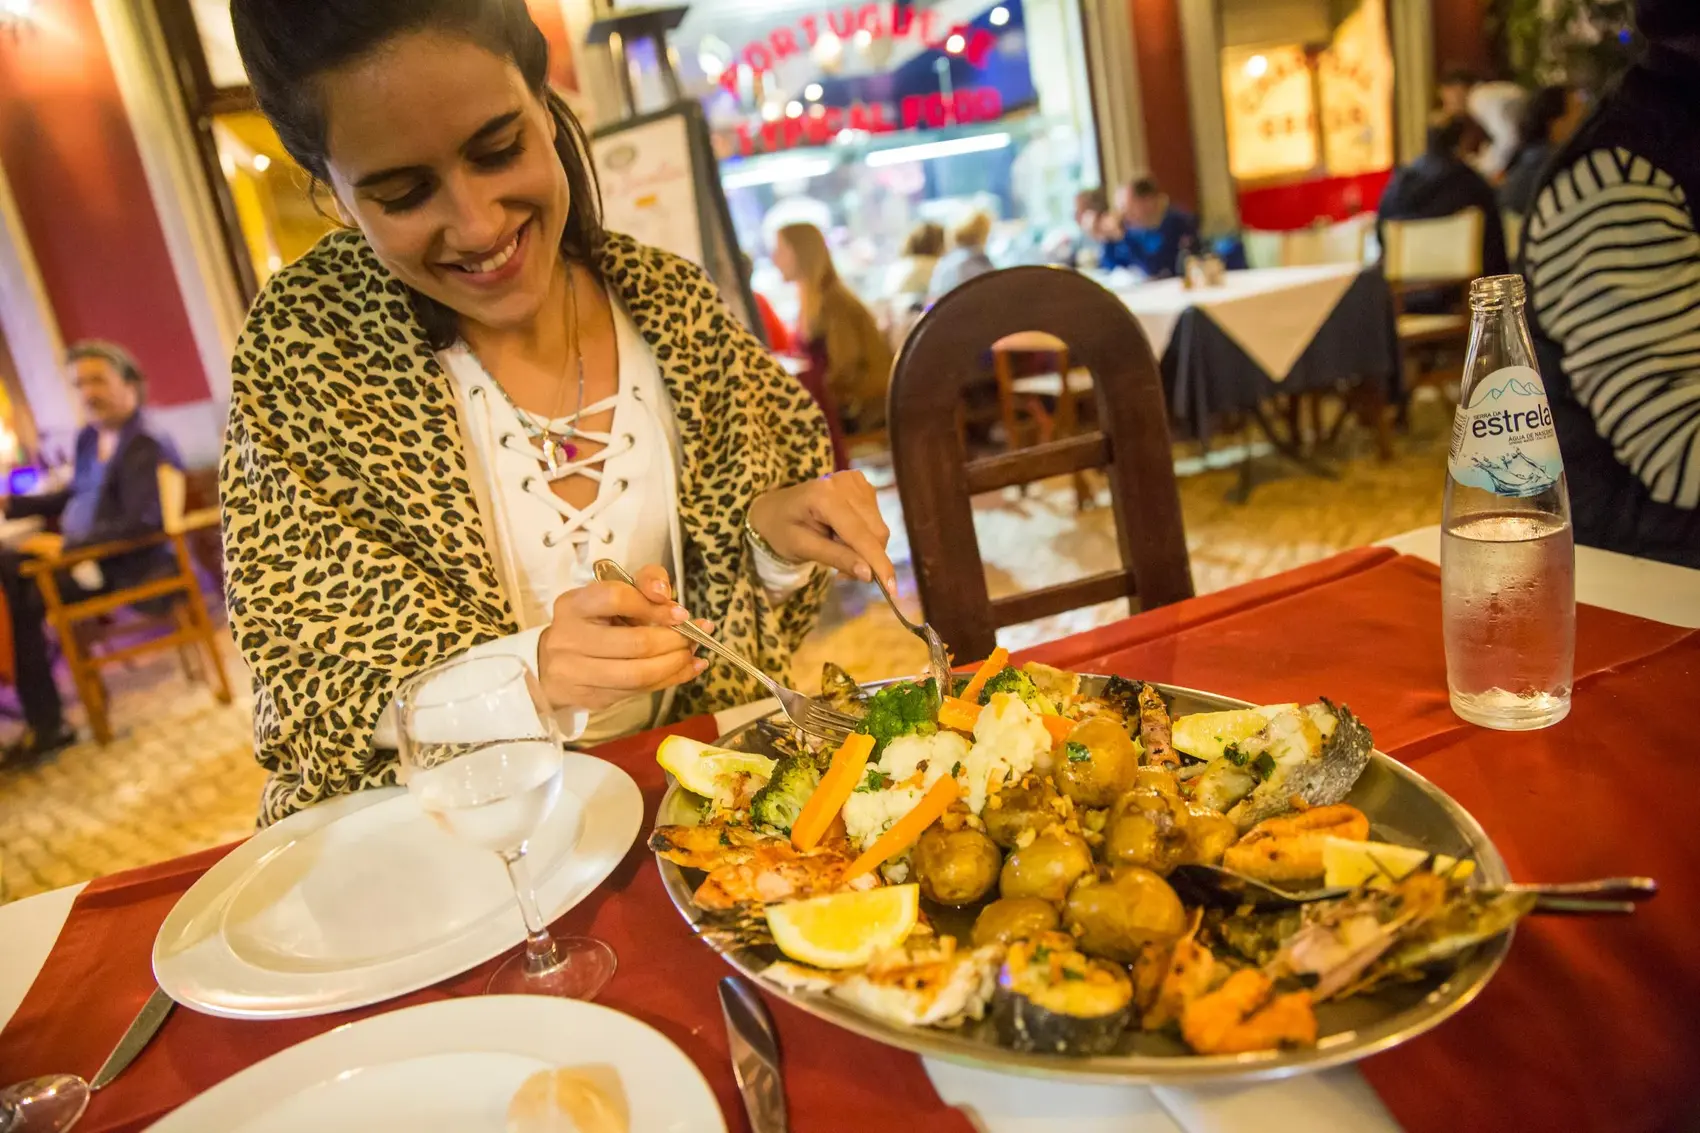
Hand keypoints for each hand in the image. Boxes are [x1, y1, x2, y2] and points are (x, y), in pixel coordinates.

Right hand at [536, 564, 710, 710]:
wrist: (551, 664)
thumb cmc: (591, 623)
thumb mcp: (611, 594)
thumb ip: (644, 584)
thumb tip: (675, 606)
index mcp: (574, 605)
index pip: (616, 598)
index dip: (653, 606)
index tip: (680, 613)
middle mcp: (570, 639)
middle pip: (635, 643)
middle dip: (674, 641)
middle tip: (694, 637)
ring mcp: (577, 673)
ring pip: (638, 674)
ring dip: (675, 664)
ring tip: (692, 655)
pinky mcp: (591, 698)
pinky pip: (638, 692)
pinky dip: (669, 680)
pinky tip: (686, 670)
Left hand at [747, 470, 894, 588]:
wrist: (774, 508)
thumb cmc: (781, 530)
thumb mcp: (802, 548)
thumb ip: (836, 557)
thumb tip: (869, 575)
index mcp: (824, 495)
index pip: (860, 533)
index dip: (878, 562)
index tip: (892, 590)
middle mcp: (845, 482)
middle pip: (875, 531)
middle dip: (867, 558)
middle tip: (842, 573)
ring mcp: (856, 481)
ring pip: (878, 528)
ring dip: (865, 548)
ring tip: (836, 549)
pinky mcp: (861, 484)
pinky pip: (875, 519)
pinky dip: (864, 536)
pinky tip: (842, 536)